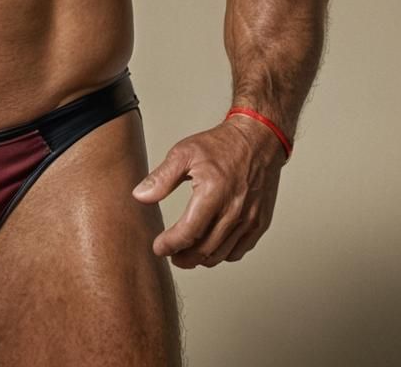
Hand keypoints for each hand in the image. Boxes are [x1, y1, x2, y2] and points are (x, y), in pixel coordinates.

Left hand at [131, 117, 285, 267]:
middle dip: (183, 257)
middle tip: (170, 254)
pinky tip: (209, 246)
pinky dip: (222, 254)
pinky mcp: (259, 223)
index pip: (188, 231)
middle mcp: (234, 210)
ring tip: (186, 253)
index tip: (158, 248)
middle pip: (205, 250)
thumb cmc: (220, 145)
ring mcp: (249, 219)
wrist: (256, 140)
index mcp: (213, 192)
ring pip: (221, 254)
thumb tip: (140, 196)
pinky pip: (239, 250)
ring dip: (201, 259)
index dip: (170, 244)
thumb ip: (161, 178)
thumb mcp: (183, 153)